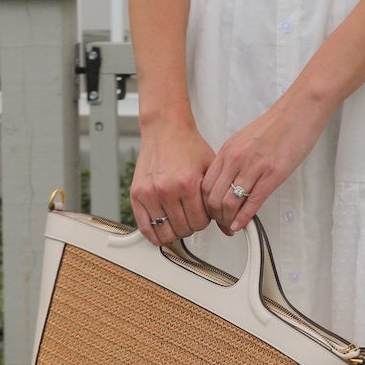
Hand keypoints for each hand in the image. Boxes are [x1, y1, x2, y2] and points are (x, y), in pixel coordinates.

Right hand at [131, 119, 217, 246]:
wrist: (166, 130)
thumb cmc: (188, 146)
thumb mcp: (210, 169)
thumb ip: (218, 197)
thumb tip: (228, 225)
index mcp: (187, 183)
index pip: (199, 222)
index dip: (205, 221)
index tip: (203, 214)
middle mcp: (166, 189)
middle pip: (183, 229)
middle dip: (191, 225)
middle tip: (191, 215)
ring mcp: (149, 193)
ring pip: (165, 233)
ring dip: (174, 231)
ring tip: (178, 220)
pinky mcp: (136, 195)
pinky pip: (145, 228)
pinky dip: (155, 234)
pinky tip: (162, 229)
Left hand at [201, 93, 329, 233]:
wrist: (299, 111)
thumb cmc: (277, 125)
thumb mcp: (245, 140)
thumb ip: (234, 160)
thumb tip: (228, 180)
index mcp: (228, 151)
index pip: (205, 184)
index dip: (205, 204)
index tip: (211, 213)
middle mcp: (236, 159)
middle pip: (213, 197)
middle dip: (215, 217)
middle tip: (222, 224)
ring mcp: (253, 167)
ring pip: (229, 203)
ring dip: (228, 221)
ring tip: (232, 227)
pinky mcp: (272, 174)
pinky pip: (252, 202)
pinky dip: (244, 218)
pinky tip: (242, 225)